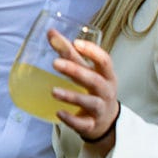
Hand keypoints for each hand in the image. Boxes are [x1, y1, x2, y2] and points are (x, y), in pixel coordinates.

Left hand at [49, 30, 119, 155]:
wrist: (105, 121)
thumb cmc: (93, 90)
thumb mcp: (86, 71)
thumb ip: (69, 53)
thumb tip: (51, 33)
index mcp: (106, 75)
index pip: (105, 61)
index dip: (92, 51)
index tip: (76, 42)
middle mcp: (106, 91)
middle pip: (95, 80)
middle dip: (75, 71)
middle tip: (55, 63)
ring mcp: (100, 109)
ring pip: (90, 102)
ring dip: (71, 96)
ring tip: (53, 91)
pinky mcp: (92, 125)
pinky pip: (83, 123)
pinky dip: (71, 119)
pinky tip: (58, 112)